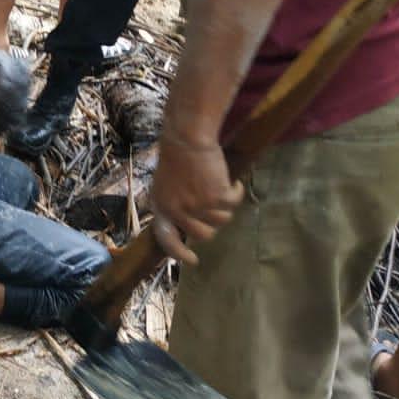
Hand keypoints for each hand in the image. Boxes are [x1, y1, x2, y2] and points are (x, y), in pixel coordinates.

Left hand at [148, 127, 243, 264]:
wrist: (187, 137)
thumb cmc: (177, 156)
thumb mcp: (165, 184)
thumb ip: (173, 204)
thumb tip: (186, 223)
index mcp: (162, 207)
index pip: (167, 238)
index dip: (179, 252)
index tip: (192, 260)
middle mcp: (178, 211)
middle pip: (203, 234)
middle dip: (212, 224)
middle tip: (215, 208)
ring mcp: (197, 206)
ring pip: (222, 220)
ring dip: (225, 206)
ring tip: (221, 188)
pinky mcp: (216, 197)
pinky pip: (234, 203)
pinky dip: (237, 192)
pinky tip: (234, 182)